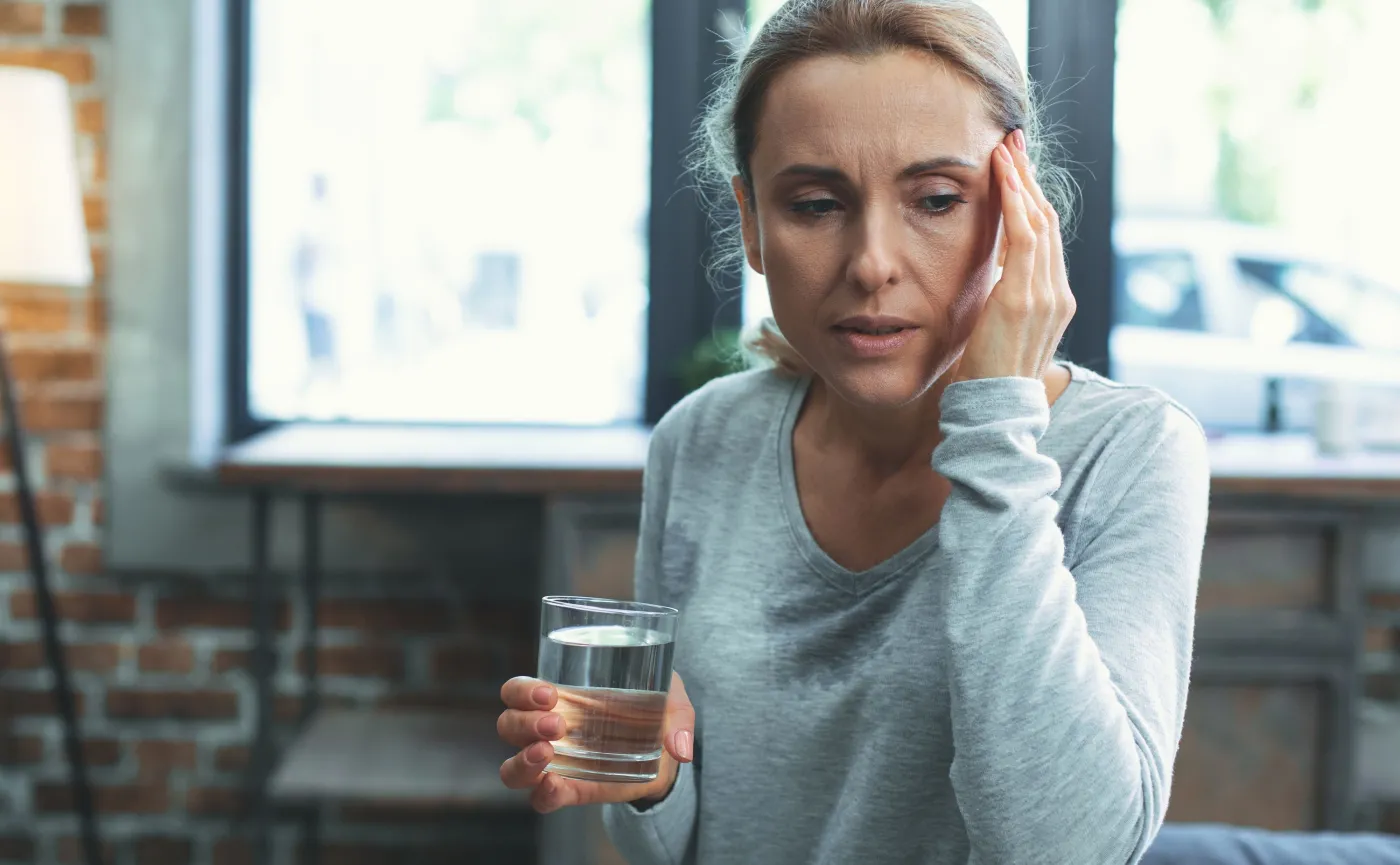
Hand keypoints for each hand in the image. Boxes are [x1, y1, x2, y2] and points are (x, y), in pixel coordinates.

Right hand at [497, 671, 695, 813]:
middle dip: (524, 723)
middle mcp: (550, 730)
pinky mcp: (572, 791)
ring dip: (522, 759)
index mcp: (563, 698)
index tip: (548, 693)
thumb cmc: (659, 713)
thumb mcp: (673, 702)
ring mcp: (558, 764)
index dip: (521, 691)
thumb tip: (681, 748)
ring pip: (512, 767)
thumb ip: (679, 718)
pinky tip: (555, 786)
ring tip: (548, 752)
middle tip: (557, 723)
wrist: (669, 755)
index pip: (517, 692)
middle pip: (508, 726)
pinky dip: (542, 795)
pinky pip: (541, 800)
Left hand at [954, 130, 1074, 382]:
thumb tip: (990, 272)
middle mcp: (1057, 293)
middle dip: (1030, 178)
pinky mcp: (1025, 298)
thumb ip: (1002, 298)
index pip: (1046, 237)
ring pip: (1040, 222)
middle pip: (1048, 220)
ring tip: (1004, 149)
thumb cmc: (989, 376)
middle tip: (1012, 142)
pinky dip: (1017, 203)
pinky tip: (1003, 177)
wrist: (995, 411)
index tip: (1016, 168)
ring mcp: (1046, 295)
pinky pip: (1026, 238)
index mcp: (1053, 300)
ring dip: (1021, 181)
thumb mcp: (998, 327)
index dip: (1032, 199)